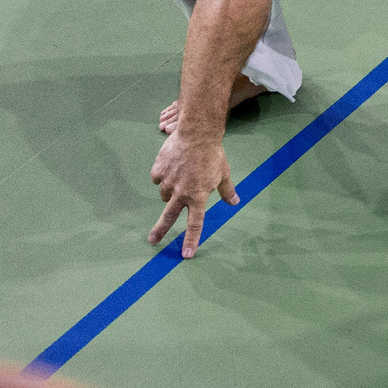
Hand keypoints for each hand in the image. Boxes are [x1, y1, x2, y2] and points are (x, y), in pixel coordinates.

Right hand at [147, 129, 239, 257]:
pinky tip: (172, 164)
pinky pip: (158, 178)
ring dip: (170, 191)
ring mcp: (168, 182)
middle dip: (160, 231)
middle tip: (152, 241)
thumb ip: (227, 190)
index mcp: (198, 197)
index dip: (191, 240)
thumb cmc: (213, 154)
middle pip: (168, 218)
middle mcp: (181, 193)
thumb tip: (235, 202)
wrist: (197, 133)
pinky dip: (163, 174)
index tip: (186, 255)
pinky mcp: (159, 171)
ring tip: (181, 174)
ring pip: (165, 194)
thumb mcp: (223, 173)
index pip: (195, 224)